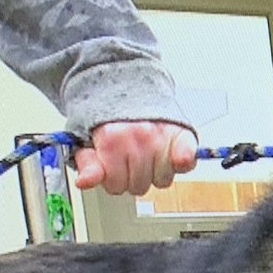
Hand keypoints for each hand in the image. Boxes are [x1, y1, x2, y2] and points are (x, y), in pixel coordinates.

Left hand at [73, 121, 197, 195]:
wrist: (132, 87)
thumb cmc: (112, 118)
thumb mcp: (89, 139)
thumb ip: (87, 163)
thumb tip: (85, 181)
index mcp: (112, 139)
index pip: (115, 185)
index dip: (114, 181)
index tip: (113, 168)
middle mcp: (138, 137)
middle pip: (139, 186)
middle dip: (133, 178)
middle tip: (132, 161)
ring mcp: (162, 137)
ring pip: (161, 180)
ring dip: (156, 173)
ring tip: (150, 156)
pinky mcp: (183, 135)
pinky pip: (187, 160)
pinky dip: (183, 162)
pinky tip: (176, 159)